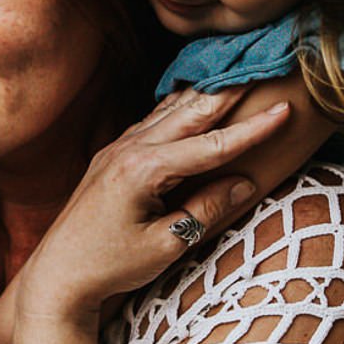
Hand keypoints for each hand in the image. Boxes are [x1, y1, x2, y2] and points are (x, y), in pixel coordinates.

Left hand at [16, 87, 291, 322]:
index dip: (253, 129)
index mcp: (144, 170)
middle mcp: (128, 150)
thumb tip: (243, 182)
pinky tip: (189, 102)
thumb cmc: (110, 266)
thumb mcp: (166, 245)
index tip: (285, 108)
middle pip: (189, 113)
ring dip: (202, 95)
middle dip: (228, 92)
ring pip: (168, 112)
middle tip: (261, 68)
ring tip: (232, 76)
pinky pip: (150, 124)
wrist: (57, 275)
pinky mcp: (110, 158)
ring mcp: (116, 150)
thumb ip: (205, 209)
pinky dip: (176, 109)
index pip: (212, 145)